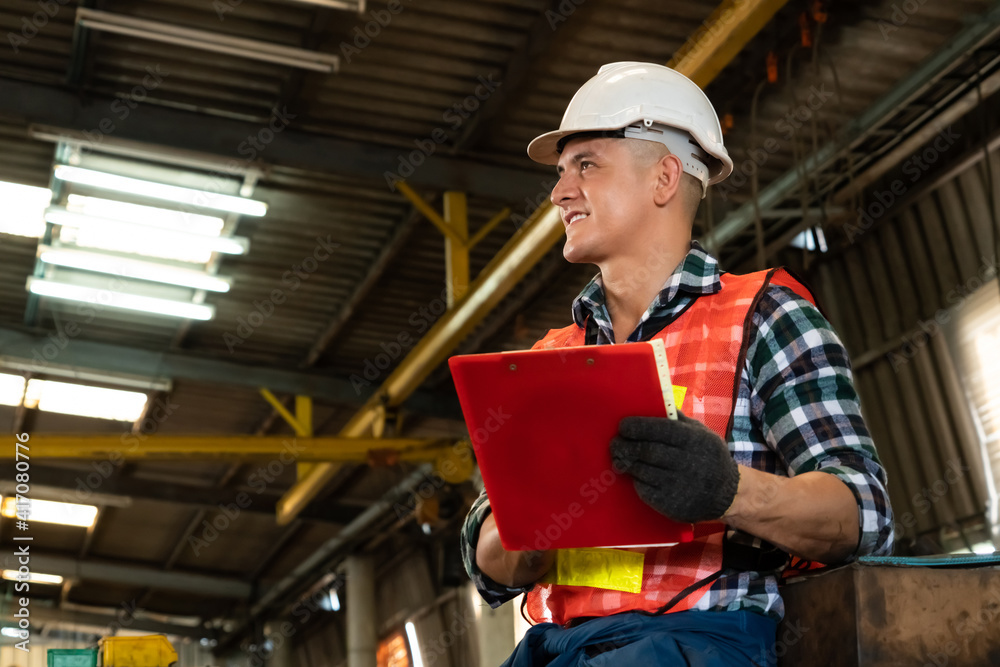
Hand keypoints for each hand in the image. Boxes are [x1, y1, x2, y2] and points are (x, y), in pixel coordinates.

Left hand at [610, 411, 739, 522]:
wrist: (728, 494)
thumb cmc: (709, 457)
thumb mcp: (702, 433)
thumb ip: (679, 420)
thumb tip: (655, 401)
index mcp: (694, 441)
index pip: (660, 430)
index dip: (638, 427)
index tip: (622, 426)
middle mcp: (687, 463)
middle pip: (648, 451)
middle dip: (627, 446)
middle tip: (615, 442)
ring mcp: (679, 485)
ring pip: (643, 471)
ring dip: (627, 463)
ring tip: (619, 457)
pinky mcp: (672, 504)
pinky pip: (645, 490)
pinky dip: (636, 481)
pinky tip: (634, 474)